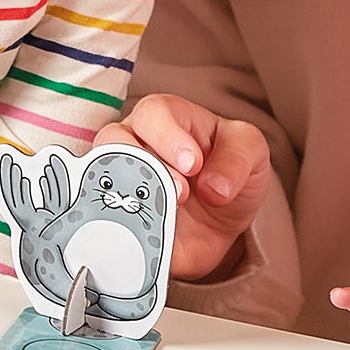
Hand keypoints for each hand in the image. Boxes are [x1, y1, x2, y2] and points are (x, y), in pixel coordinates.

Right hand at [96, 93, 270, 282]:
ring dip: (126, 193)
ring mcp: (120, 179)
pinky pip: (102, 218)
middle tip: (180, 192)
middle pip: (114, 138)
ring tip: (161, 213)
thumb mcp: (251, 154)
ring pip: (98, 174)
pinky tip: (143, 236)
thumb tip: (214, 186)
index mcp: (168, 119)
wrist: (220, 224)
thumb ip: (238, 159)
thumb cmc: (229, 174)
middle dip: (147, 165)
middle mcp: (136, 143)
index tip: (192, 163)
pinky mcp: (115, 216)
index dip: (168, 135)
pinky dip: (116, 227)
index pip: (153, 113)